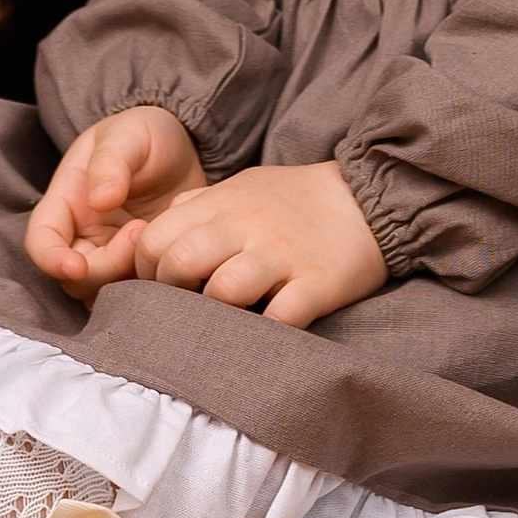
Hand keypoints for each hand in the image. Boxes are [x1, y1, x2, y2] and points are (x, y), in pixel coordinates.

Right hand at [26, 108, 205, 297]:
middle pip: (73, 277)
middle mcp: (83, 236)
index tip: (76, 266)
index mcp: (66, 202)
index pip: (41, 241)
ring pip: (103, 292)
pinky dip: (151, 285)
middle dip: (105, 267)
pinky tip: (171, 254)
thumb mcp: (127, 135)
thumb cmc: (145, 135)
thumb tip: (100, 201)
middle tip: (140, 232)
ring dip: (127, 279)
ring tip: (157, 237)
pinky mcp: (140, 267)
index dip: (51, 260)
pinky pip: (137, 293)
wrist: (180, 148)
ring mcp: (112, 255)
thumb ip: (110, 162)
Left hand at [131, 159, 386, 328]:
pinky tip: (266, 330)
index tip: (162, 285)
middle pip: (179, 262)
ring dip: (218, 314)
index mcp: (222, 202)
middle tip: (190, 304)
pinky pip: (281, 317)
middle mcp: (245, 225)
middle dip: (173, 292)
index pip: (155, 238)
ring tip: (228, 318)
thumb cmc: (295, 198)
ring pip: (223, 292)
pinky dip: (267, 331)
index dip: (146, 269)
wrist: (371, 194)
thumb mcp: (240, 186)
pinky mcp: (318, 282)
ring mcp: (282, 255)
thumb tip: (156, 233)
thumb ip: (197, 207)